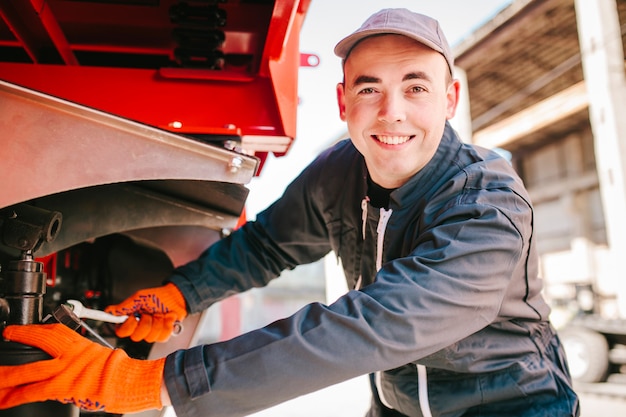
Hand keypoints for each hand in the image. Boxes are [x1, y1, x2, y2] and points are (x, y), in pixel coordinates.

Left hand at [0, 323, 164, 412]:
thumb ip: (86, 359)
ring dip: (7, 375)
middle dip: (18, 342)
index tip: (19, 330)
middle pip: (39, 343)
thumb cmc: (124, 372)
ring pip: (29, 370)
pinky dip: (16, 397)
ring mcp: (66, 370)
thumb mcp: (104, 357)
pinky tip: (4, 401)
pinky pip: (33, 392)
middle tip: (3, 340)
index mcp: (82, 345)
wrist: (132, 380)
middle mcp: (72, 355)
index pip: (54, 332)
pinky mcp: (63, 387)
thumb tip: (75, 367)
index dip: (34, 330)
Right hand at [105, 282, 186, 342]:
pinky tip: (167, 318)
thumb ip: (124, 307)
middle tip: (149, 313)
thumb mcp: (138, 298)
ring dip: (157, 323)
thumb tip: (109, 311)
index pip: (121, 332)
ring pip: (150, 338)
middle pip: (136, 337)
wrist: (175, 297)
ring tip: (160, 314)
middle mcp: (138, 328)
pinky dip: (167, 325)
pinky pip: (162, 337)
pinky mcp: (161, 335)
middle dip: (146, 323)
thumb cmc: (156, 296)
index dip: (128, 326)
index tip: (133, 317)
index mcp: (129, 320)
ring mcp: (150, 333)